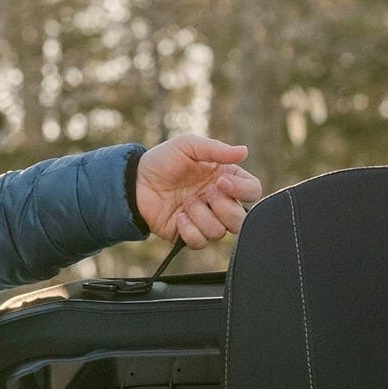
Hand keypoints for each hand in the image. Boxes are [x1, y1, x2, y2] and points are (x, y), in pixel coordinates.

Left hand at [135, 135, 262, 246]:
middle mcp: (218, 203)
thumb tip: (244, 151)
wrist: (134, 181)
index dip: (242, 190)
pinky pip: (200, 242)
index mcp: (225, 180)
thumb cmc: (163, 161)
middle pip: (242, 220)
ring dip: (201, 216)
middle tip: (206, 193)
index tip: (221, 181)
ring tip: (185, 202)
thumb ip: (216, 149)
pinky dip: (188, 229)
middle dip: (224, 208)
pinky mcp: (187, 235)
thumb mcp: (188, 146)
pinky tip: (177, 215)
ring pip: (220, 232)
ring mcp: (204, 220)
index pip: (252, 191)